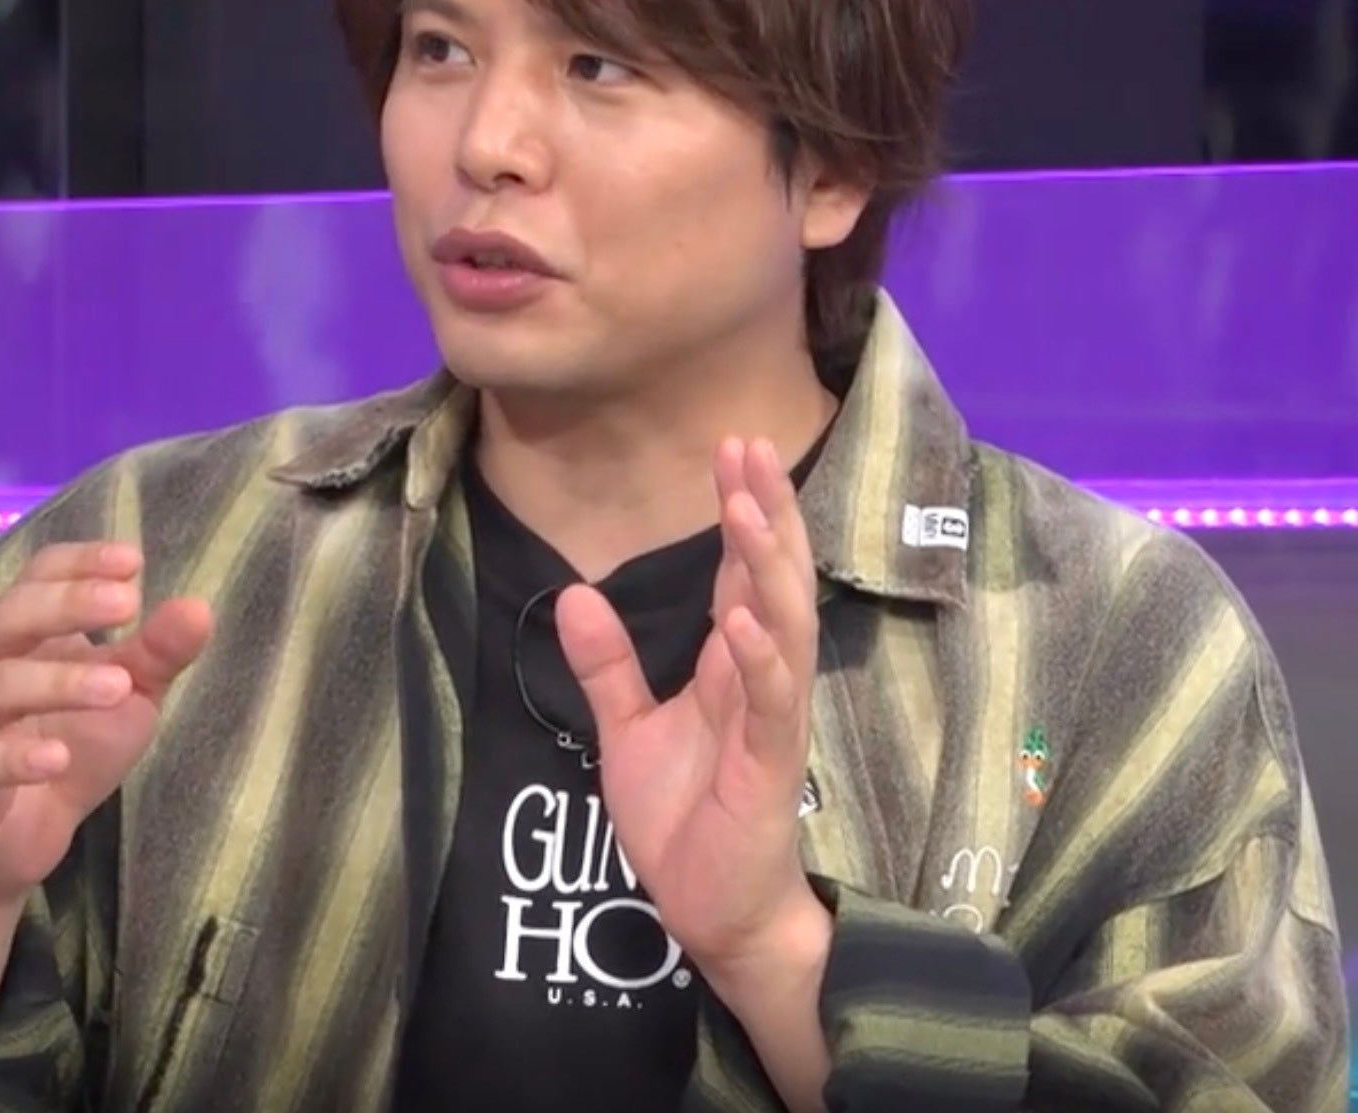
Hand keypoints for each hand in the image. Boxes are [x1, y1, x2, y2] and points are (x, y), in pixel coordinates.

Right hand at [0, 542, 213, 907]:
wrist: (13, 838)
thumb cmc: (68, 747)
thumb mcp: (125, 696)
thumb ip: (156, 653)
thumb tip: (197, 608)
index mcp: (17, 631)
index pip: (38, 576)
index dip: (79, 563)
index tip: (132, 562)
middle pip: (13, 616)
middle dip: (69, 605)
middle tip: (126, 605)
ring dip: (59, 682)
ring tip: (118, 687)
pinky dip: (18, 757)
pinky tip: (58, 757)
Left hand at [558, 438, 821, 976]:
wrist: (715, 913)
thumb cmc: (686, 820)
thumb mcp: (628, 731)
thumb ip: (608, 666)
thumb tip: (576, 594)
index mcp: (731, 668)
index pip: (740, 573)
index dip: (740, 512)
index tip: (729, 449)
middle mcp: (761, 680)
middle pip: (772, 580)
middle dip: (764, 513)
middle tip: (749, 445)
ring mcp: (772, 720)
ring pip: (781, 627)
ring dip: (766, 566)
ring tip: (747, 507)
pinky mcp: (770, 766)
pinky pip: (771, 703)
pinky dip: (758, 658)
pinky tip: (742, 617)